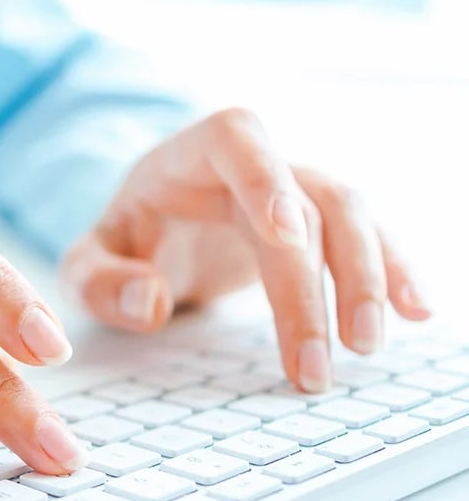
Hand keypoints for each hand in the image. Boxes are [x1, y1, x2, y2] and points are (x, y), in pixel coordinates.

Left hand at [60, 108, 430, 391]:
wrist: (157, 229)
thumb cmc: (124, 240)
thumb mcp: (85, 264)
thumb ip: (98, 281)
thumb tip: (149, 302)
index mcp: (189, 155)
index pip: (237, 138)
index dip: (266, 177)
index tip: (287, 236)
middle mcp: (253, 163)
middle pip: (305, 199)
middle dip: (315, 282)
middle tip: (315, 363)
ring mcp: (295, 189)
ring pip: (349, 214)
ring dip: (365, 278)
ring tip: (365, 345)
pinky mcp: (320, 224)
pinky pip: (368, 238)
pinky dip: (394, 271)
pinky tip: (416, 312)